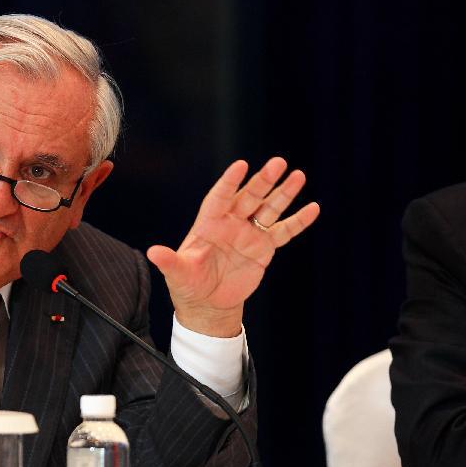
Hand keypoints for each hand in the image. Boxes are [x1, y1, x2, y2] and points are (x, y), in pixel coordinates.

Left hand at [146, 157, 319, 336]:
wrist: (208, 303)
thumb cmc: (188, 286)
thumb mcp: (178, 274)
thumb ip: (169, 262)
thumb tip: (153, 252)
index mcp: (209, 224)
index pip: (220, 197)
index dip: (229, 182)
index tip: (240, 166)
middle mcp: (231, 223)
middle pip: (249, 197)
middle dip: (263, 181)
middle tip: (278, 163)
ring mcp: (249, 233)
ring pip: (269, 208)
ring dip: (283, 193)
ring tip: (298, 175)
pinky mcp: (264, 248)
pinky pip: (283, 231)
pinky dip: (298, 221)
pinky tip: (313, 208)